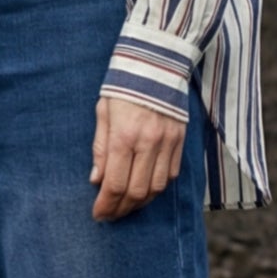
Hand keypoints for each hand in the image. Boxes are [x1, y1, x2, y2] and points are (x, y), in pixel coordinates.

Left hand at [90, 92, 185, 221]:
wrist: (156, 62)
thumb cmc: (123, 86)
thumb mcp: (103, 112)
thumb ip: (100, 148)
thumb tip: (96, 180)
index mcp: (124, 135)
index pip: (114, 184)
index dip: (105, 205)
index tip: (98, 214)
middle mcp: (148, 143)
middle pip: (137, 192)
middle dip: (121, 209)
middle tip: (110, 215)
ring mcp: (168, 143)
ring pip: (157, 188)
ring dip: (140, 203)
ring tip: (126, 206)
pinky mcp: (180, 140)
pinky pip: (171, 175)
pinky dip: (158, 188)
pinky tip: (146, 190)